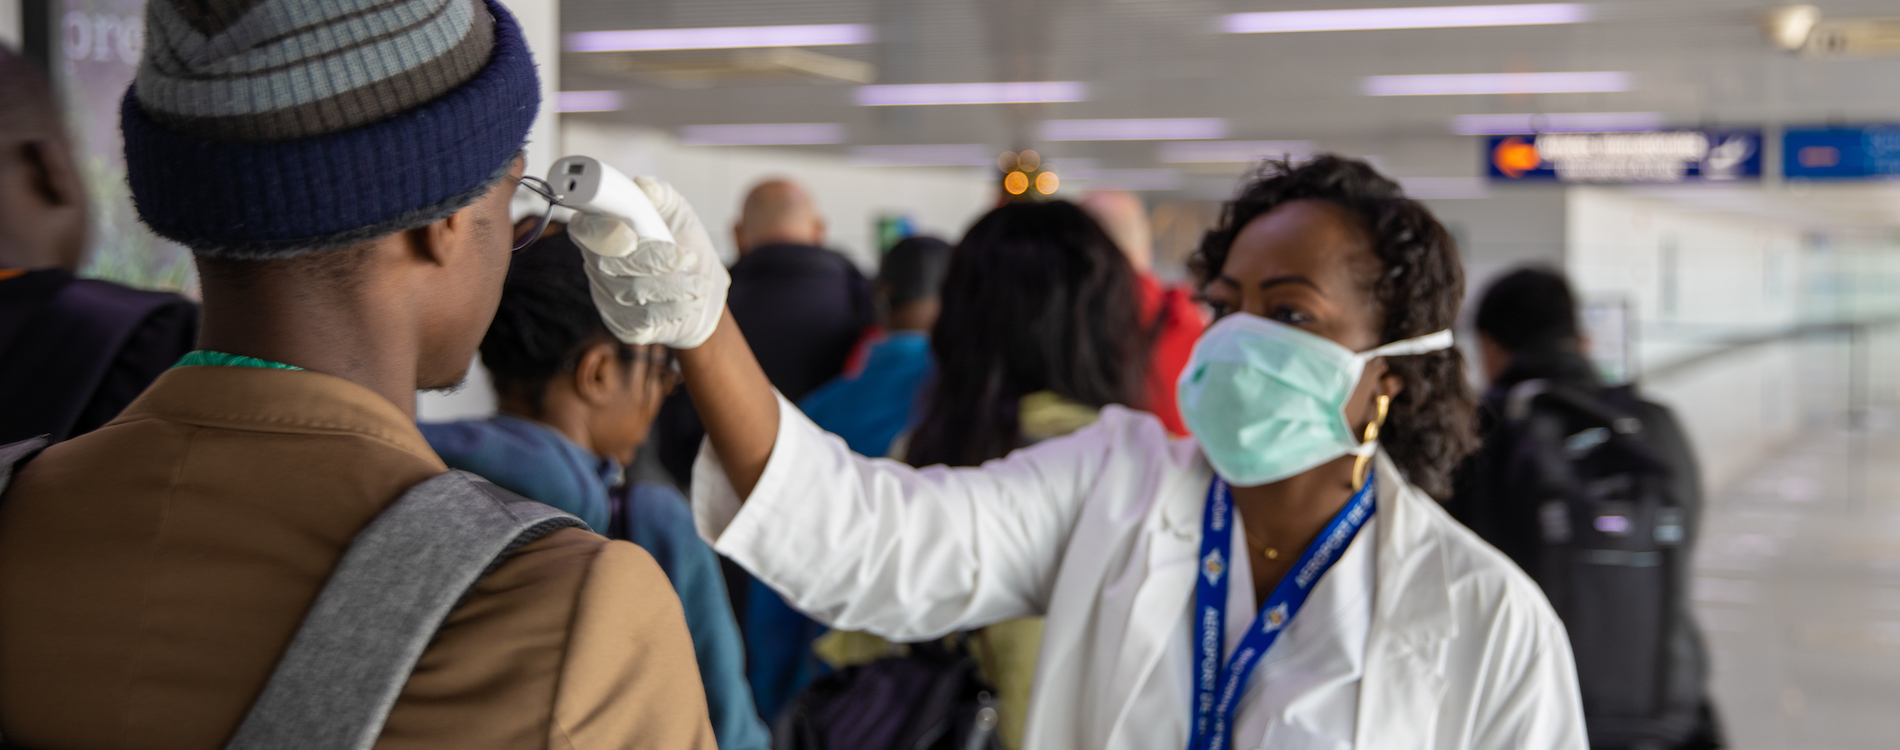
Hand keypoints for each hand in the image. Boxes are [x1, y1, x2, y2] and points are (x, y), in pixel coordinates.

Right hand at [569, 177, 729, 348]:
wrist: (703, 292)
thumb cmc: (684, 246)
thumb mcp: (680, 213)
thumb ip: (662, 195)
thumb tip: (644, 186)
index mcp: (602, 229)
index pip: (583, 229)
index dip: (601, 232)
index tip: (631, 236)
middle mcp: (596, 263)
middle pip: (608, 263)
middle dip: (654, 261)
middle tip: (687, 257)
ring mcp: (606, 296)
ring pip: (631, 291)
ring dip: (675, 286)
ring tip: (699, 282)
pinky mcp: (622, 324)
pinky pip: (643, 318)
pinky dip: (676, 307)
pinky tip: (691, 299)